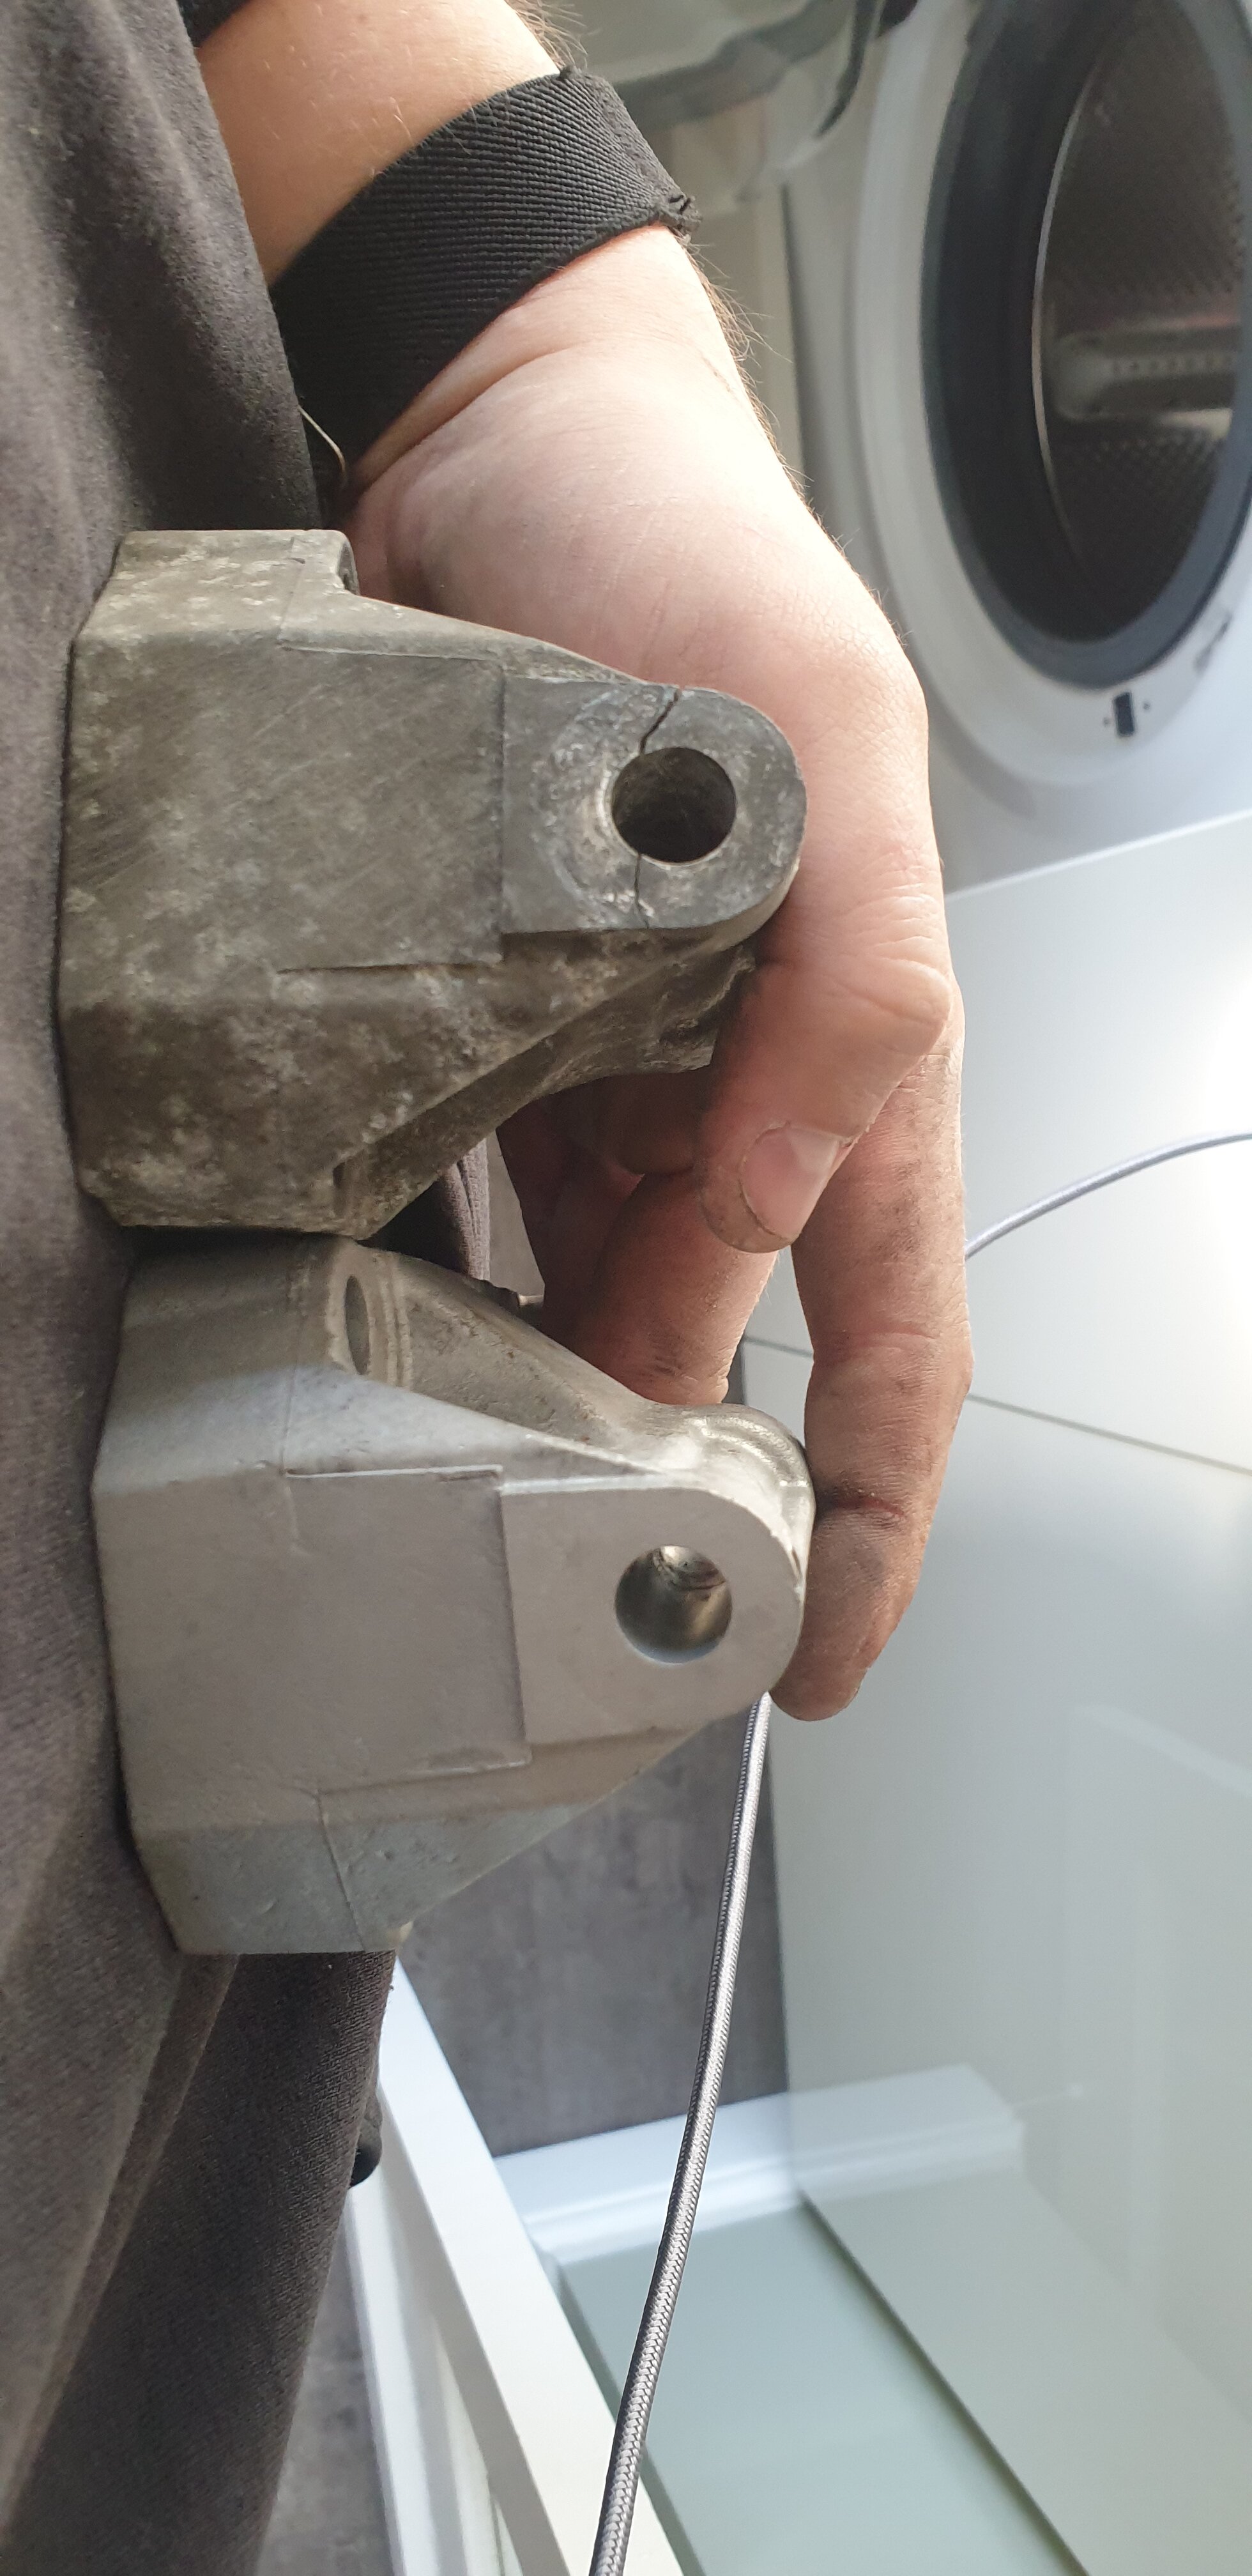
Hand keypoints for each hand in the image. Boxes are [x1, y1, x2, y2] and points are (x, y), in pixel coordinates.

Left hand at [343, 227, 970, 1716]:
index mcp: (864, 1041)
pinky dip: (477, 1276)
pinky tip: (428, 1342)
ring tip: (499, 1505)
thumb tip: (773, 1204)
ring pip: (613, 1286)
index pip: (890, 1323)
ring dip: (570, 1404)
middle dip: (698, 1488)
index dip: (871, 1505)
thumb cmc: (698, 562)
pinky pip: (502, 1189)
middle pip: (739, 1339)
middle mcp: (750, 1077)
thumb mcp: (824, 751)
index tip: (817, 1650)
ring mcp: (629, 1058)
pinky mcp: (513, 1022)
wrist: (513, 445)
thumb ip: (846, 984)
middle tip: (617, 1615)